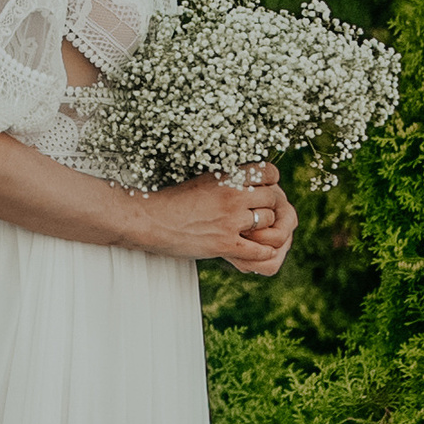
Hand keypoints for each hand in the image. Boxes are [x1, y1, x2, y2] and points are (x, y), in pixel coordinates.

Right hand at [146, 164, 295, 275]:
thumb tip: (247, 180)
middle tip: (260, 213)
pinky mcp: (225, 244)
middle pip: (273, 198)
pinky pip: (259, 249)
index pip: (269, 172)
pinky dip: (263, 251)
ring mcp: (230, 221)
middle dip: (269, 206)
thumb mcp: (204, 180)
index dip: (271, 182)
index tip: (265, 189)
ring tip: (253, 230)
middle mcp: (232, 196)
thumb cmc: (173, 200)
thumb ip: (228, 180)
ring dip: (264, 228)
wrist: (150, 220)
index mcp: (227, 177)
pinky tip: (259, 250)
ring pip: (268, 221)